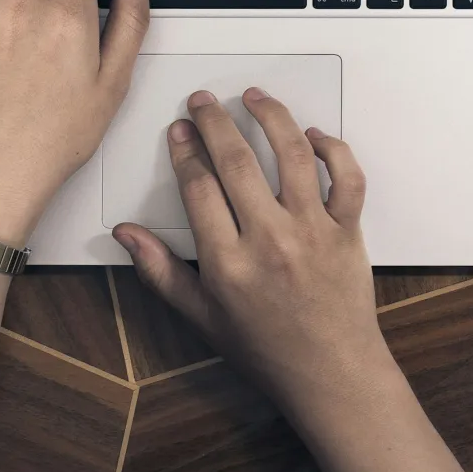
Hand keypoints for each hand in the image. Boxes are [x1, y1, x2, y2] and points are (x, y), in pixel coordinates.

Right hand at [113, 89, 391, 426]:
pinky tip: (312, 135)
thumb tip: (125, 234)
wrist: (330, 374)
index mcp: (228, 263)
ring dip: (271, 117)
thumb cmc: (266, 348)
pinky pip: (347, 178)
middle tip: (203, 101)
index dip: (184, 150)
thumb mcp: (201, 317)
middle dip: (214, 122)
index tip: (179, 130)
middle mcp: (270, 241)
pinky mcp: (347, 231)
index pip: (198, 187)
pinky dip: (333, 149)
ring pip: (292, 156)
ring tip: (253, 97)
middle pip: (237, 161)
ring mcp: (312, 232)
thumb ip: (160, 271)